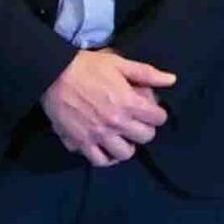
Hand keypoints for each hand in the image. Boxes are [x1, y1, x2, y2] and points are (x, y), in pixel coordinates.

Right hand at [40, 46, 172, 166]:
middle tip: (137, 122)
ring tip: (122, 137)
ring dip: (127, 145)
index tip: (151, 109)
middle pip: (145, 137)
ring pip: (125, 153)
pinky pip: (99, 160)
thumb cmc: (86, 66)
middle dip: (145, 129)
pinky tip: (106, 148)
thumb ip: (146, 73)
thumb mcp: (118, 63)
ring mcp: (98, 135)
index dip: (157, 113)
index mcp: (129, 103)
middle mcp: (116, 123)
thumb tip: (171, 80)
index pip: (158, 118)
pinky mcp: (81, 142)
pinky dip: (106, 157)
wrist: (52, 74)